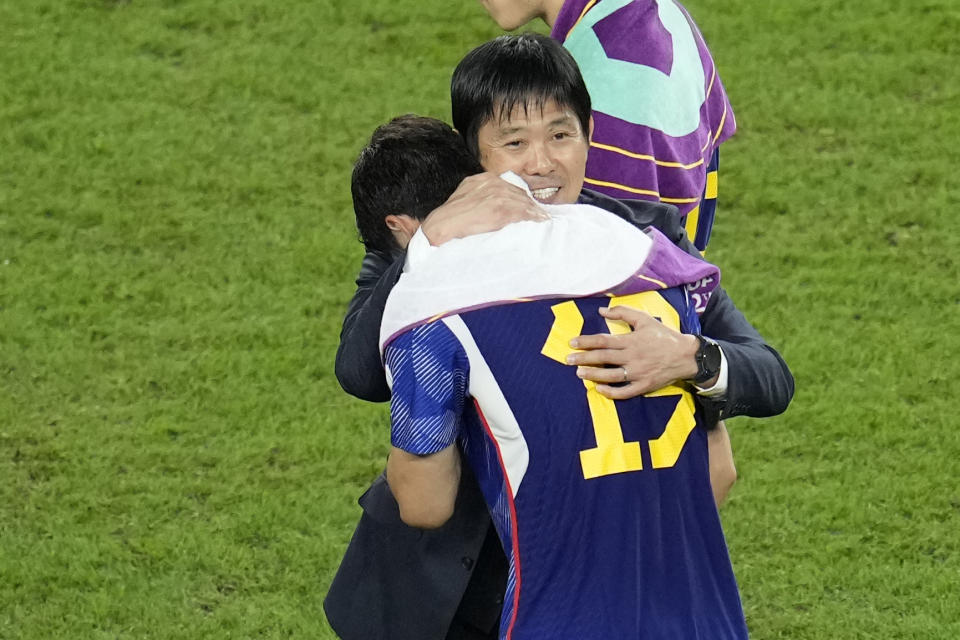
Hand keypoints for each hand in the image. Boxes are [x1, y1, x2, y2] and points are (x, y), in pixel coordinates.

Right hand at [419, 173, 547, 245]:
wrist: (441, 226)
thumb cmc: (451, 218)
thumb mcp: (466, 198)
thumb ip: (482, 197)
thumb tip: (494, 206)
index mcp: (484, 179)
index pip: (511, 185)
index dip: (523, 195)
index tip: (533, 203)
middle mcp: (492, 183)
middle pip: (520, 192)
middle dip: (531, 204)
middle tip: (541, 215)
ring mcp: (497, 195)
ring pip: (523, 202)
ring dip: (534, 212)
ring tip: (542, 220)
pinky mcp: (500, 208)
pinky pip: (523, 212)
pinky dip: (533, 217)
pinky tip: (540, 222)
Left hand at [565, 306, 700, 398]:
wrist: (686, 355)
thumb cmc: (663, 335)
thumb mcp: (644, 319)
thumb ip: (622, 312)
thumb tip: (601, 310)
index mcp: (631, 340)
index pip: (603, 341)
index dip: (586, 342)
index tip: (572, 343)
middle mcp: (632, 357)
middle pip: (603, 358)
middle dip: (584, 358)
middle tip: (568, 359)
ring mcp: (638, 373)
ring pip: (610, 375)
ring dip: (593, 374)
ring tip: (579, 373)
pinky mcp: (644, 385)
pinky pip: (624, 391)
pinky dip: (611, 392)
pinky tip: (599, 389)